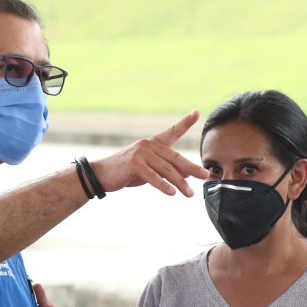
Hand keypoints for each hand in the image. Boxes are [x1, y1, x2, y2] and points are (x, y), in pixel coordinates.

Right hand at [90, 111, 209, 196]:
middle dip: (192, 168)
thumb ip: (165, 169)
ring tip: (189, 193)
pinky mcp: (134, 163)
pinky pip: (153, 176)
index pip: (172, 131)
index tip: (196, 113)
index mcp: (153, 143)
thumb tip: (186, 175)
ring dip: (179, 183)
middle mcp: (148, 145)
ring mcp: (141, 153)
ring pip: (166, 169)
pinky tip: (171, 193)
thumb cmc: (126, 172)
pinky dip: (163, 185)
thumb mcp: (149, 170)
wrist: (101, 175)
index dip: (185, 122)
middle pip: (175, 158)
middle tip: (205, 175)